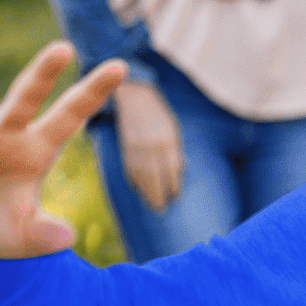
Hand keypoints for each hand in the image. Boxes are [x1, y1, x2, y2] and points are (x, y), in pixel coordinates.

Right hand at [0, 42, 125, 268]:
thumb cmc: (0, 227)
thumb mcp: (25, 237)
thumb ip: (43, 236)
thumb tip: (67, 240)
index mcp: (36, 150)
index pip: (69, 116)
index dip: (93, 93)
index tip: (121, 66)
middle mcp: (3, 137)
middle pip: (25, 99)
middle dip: (43, 74)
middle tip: (63, 49)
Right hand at [113, 79, 183, 212]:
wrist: (134, 96)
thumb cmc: (158, 113)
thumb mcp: (172, 128)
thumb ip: (175, 149)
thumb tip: (180, 170)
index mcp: (168, 140)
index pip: (172, 169)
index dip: (173, 184)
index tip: (175, 196)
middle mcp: (152, 145)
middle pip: (156, 176)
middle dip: (159, 194)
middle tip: (162, 209)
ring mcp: (136, 147)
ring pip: (142, 176)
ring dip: (147, 192)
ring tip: (152, 205)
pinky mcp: (125, 147)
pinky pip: (130, 168)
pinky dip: (134, 180)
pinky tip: (138, 189)